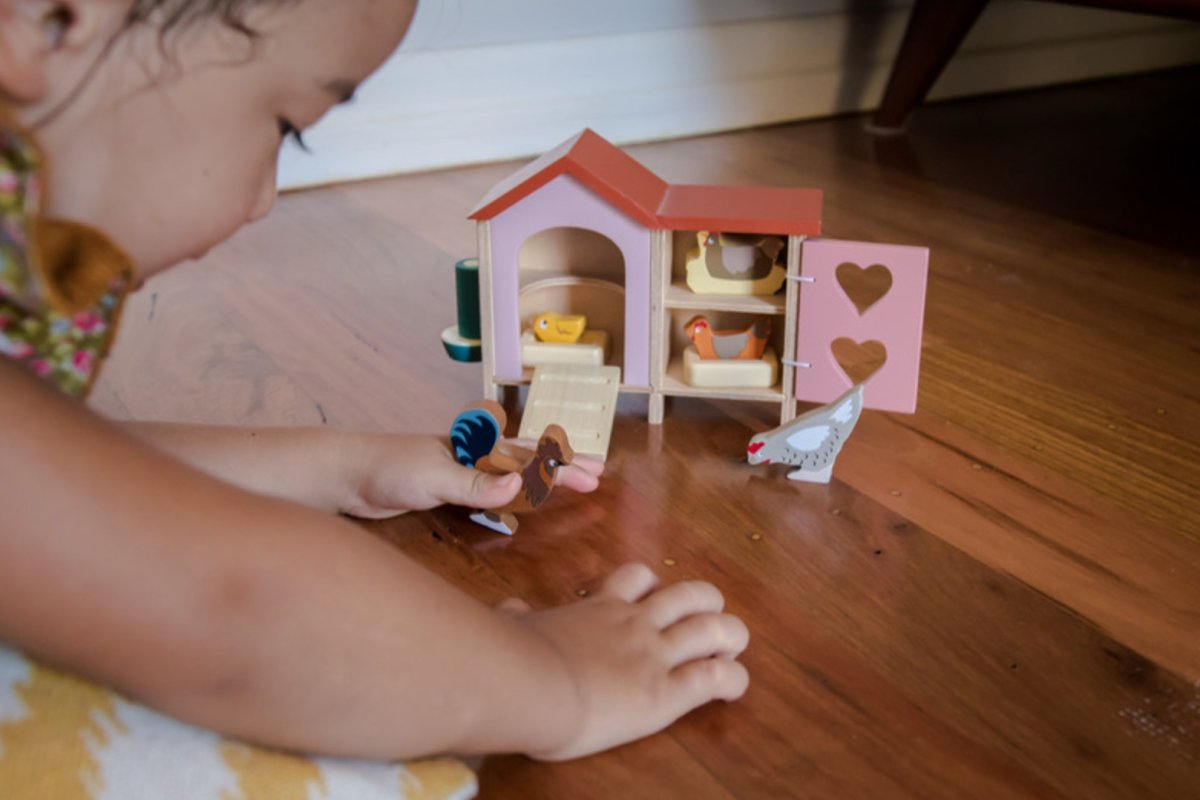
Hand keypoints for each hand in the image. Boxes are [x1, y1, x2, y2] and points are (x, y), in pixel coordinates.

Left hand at [342, 433, 603, 518]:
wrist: (344, 473)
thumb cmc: (385, 468)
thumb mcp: (433, 477)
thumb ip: (476, 482)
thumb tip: (520, 485)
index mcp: (474, 447)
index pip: (529, 456)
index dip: (562, 466)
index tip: (593, 474)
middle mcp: (472, 455)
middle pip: (527, 460)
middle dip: (561, 467)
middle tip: (596, 476)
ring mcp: (459, 471)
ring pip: (512, 473)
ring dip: (541, 479)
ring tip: (569, 482)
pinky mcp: (445, 488)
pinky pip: (491, 488)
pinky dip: (512, 492)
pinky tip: (520, 499)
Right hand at [503, 563, 749, 760]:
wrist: (526, 683)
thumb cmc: (512, 656)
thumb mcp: (513, 626)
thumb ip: (515, 616)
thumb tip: (507, 609)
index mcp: (599, 607)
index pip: (637, 578)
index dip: (654, 585)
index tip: (655, 598)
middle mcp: (634, 623)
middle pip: (689, 595)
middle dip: (707, 603)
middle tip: (710, 618)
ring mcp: (653, 655)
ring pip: (712, 629)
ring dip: (730, 634)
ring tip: (733, 645)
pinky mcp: (665, 693)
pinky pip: (714, 678)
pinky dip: (733, 679)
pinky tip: (735, 686)